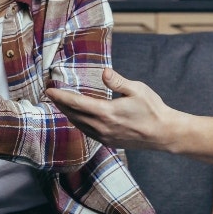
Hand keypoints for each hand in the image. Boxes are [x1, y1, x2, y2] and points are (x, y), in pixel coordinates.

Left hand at [44, 68, 176, 149]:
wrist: (164, 133)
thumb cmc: (153, 109)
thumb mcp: (137, 89)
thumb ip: (118, 81)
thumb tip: (103, 72)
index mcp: (106, 112)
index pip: (76, 103)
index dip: (60, 96)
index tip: (49, 90)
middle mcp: (102, 127)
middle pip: (73, 115)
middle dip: (61, 104)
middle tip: (51, 94)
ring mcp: (104, 136)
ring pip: (79, 124)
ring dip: (68, 114)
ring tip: (61, 104)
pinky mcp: (108, 141)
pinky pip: (87, 131)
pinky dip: (78, 122)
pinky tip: (78, 116)